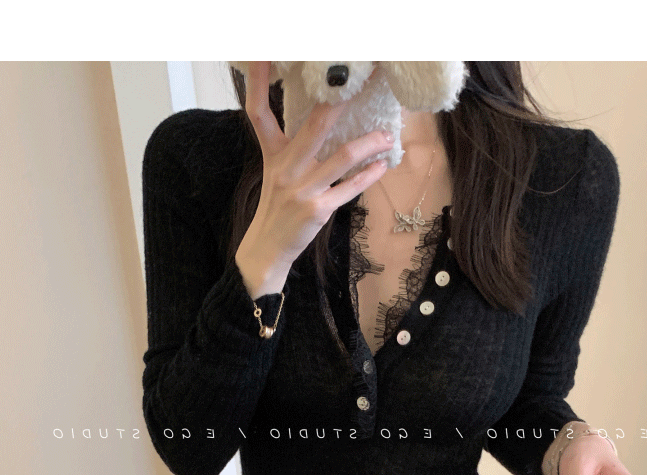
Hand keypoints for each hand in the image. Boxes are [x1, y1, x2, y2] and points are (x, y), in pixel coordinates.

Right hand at [235, 61, 394, 279]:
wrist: (267, 247)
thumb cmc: (278, 204)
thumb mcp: (277, 170)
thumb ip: (294, 145)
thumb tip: (324, 118)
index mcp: (272, 153)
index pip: (258, 112)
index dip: (259, 82)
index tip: (263, 54)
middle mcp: (285, 168)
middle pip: (314, 125)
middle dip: (341, 102)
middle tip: (364, 83)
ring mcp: (302, 189)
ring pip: (342, 157)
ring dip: (370, 144)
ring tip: (388, 136)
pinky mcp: (318, 210)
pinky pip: (350, 187)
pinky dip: (369, 175)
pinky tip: (383, 164)